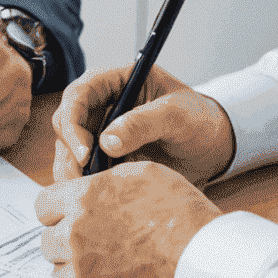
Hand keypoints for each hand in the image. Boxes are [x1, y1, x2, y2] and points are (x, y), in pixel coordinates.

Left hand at [34, 163, 221, 277]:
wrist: (201, 259)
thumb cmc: (182, 214)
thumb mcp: (145, 174)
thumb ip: (107, 179)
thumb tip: (92, 182)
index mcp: (83, 198)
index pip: (43, 204)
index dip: (57, 209)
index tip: (68, 215)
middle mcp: (74, 232)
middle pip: (47, 237)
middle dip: (63, 237)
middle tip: (87, 239)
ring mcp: (81, 267)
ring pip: (56, 265)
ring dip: (70, 262)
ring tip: (98, 259)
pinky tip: (102, 277)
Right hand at [51, 62, 235, 184]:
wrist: (212, 149)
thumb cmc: (199, 120)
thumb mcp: (179, 115)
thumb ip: (145, 123)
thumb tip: (106, 141)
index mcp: (116, 82)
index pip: (79, 93)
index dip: (73, 120)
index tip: (85, 152)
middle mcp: (102, 105)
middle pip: (66, 123)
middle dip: (70, 151)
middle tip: (85, 178)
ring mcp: (100, 132)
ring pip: (68, 150)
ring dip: (73, 171)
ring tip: (93, 191)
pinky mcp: (104, 158)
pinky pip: (82, 171)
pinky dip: (85, 184)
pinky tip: (101, 196)